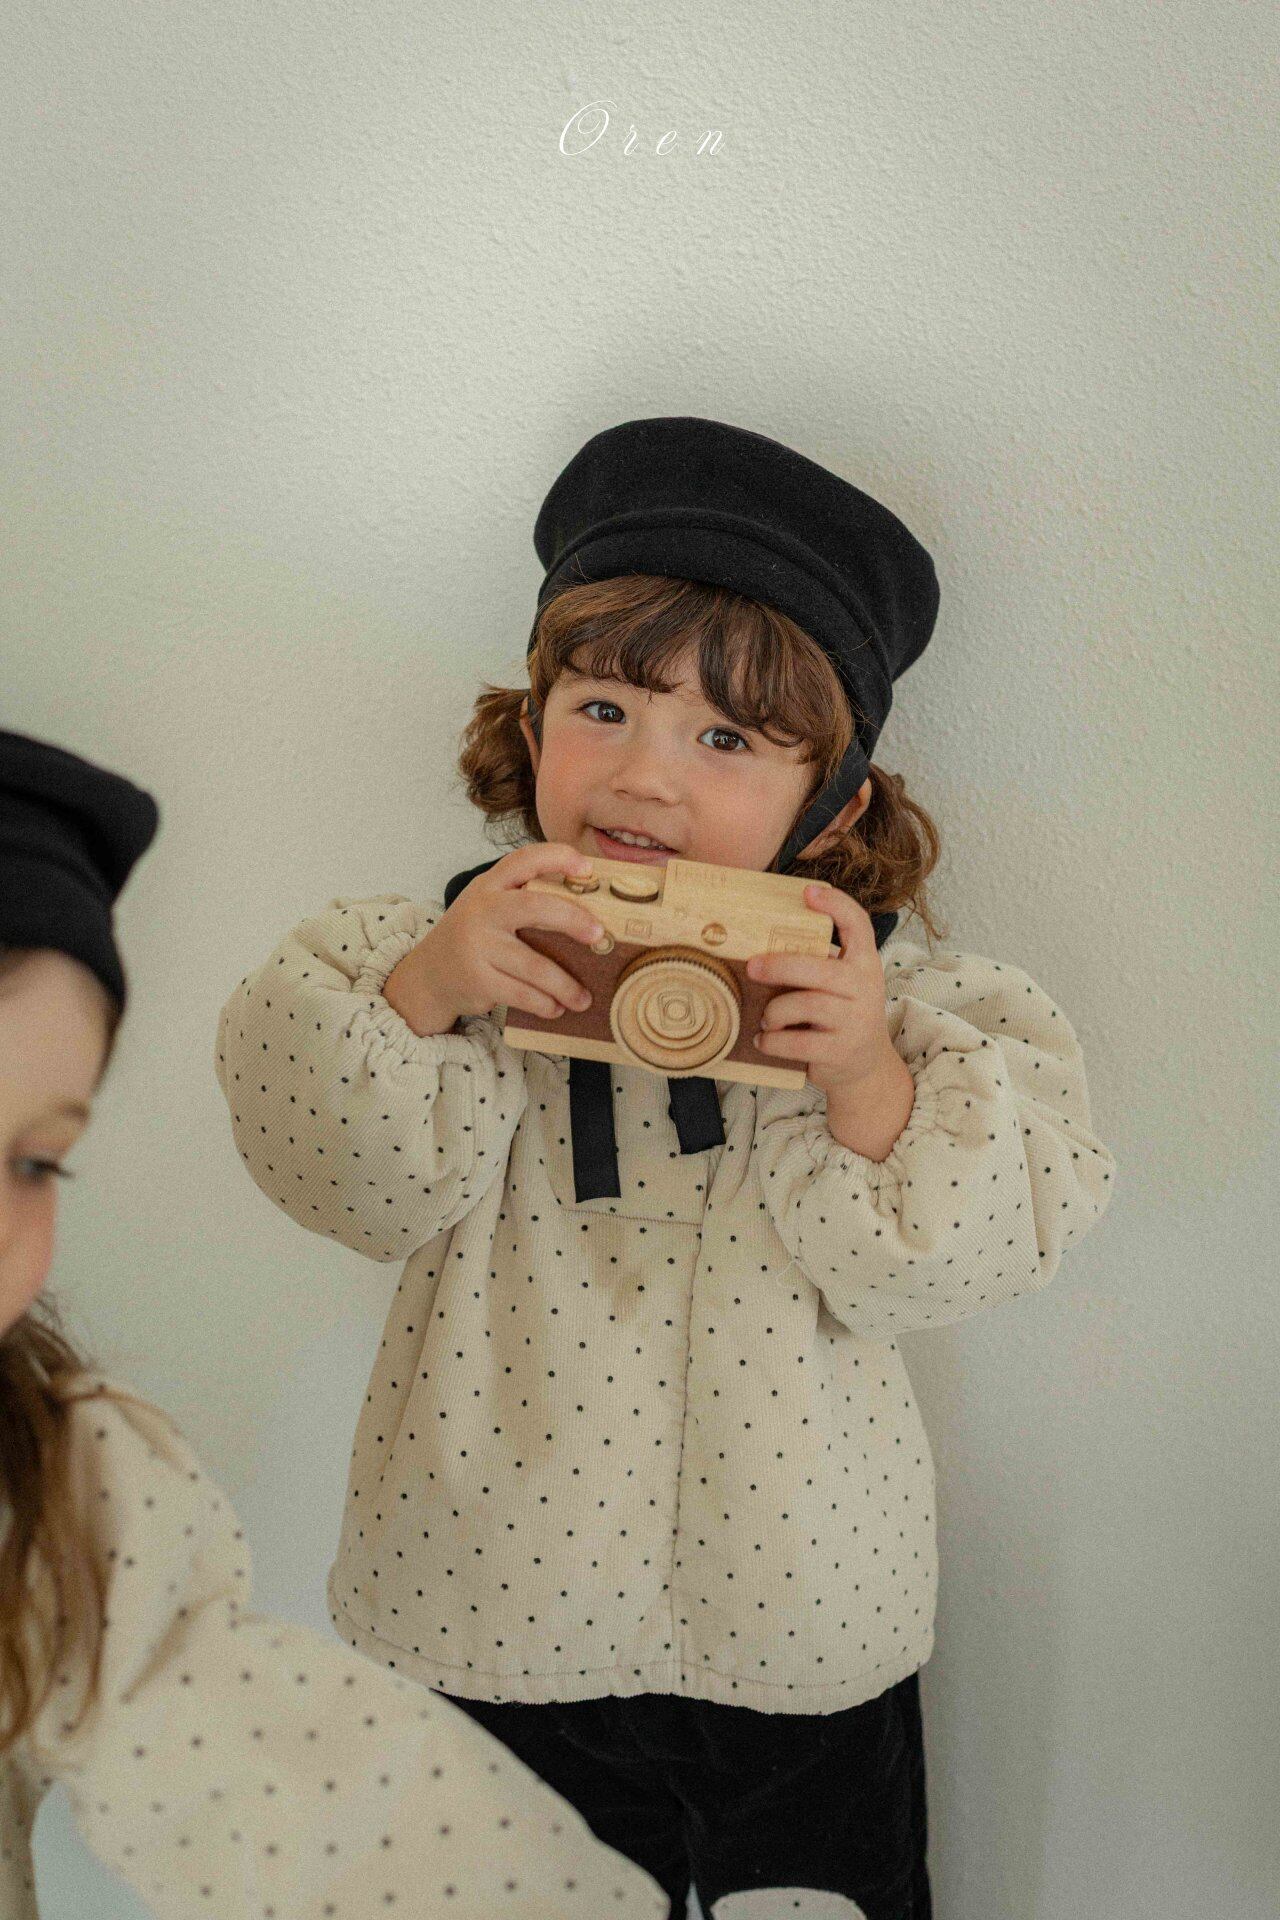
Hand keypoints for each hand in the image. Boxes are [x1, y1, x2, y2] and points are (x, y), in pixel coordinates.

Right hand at [384, 843, 605, 1036]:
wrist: (428, 976)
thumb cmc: (474, 938)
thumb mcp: (488, 907)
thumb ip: (523, 899)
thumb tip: (588, 909)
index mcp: (490, 886)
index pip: (524, 860)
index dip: (557, 857)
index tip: (587, 867)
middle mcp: (482, 910)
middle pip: (534, 907)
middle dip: (573, 919)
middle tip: (599, 936)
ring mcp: (478, 946)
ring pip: (534, 965)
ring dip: (565, 985)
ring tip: (583, 998)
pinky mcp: (478, 979)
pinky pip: (522, 994)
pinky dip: (545, 1004)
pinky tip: (556, 1008)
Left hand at [745, 882, 897, 1098]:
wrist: (866, 1066)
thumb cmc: (840, 1014)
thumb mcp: (840, 983)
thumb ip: (816, 963)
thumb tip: (758, 942)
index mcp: (864, 962)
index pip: (858, 924)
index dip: (836, 905)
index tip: (808, 892)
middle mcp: (865, 987)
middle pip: (818, 968)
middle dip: (779, 966)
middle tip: (752, 967)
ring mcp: (855, 1020)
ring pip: (804, 1005)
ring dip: (774, 1012)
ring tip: (766, 1019)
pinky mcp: (840, 1050)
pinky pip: (797, 1042)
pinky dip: (773, 1041)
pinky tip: (764, 1040)